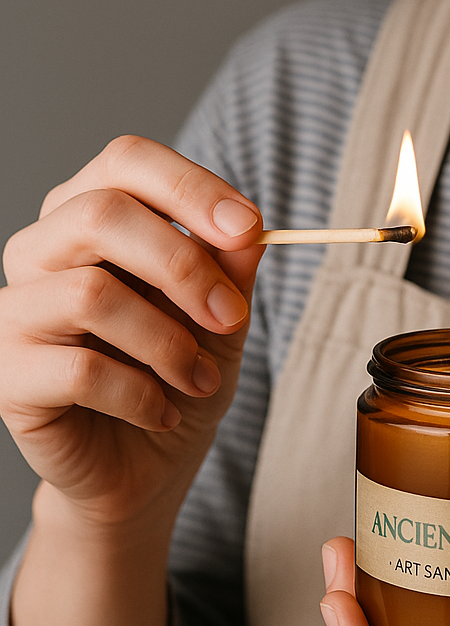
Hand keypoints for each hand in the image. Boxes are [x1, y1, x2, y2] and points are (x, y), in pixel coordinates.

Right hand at [0, 135, 264, 528]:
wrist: (147, 464)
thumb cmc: (180, 375)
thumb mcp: (222, 318)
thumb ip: (230, 270)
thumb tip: (248, 230)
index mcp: (92, 217)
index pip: (126, 161)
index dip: (190, 187)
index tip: (250, 228)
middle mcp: (42, 252)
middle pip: (99, 214)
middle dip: (183, 265)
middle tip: (230, 316)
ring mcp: (15, 312)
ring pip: (90, 294)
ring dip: (168, 343)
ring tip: (200, 379)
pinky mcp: (6, 377)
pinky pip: (81, 370)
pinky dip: (143, 394)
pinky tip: (163, 411)